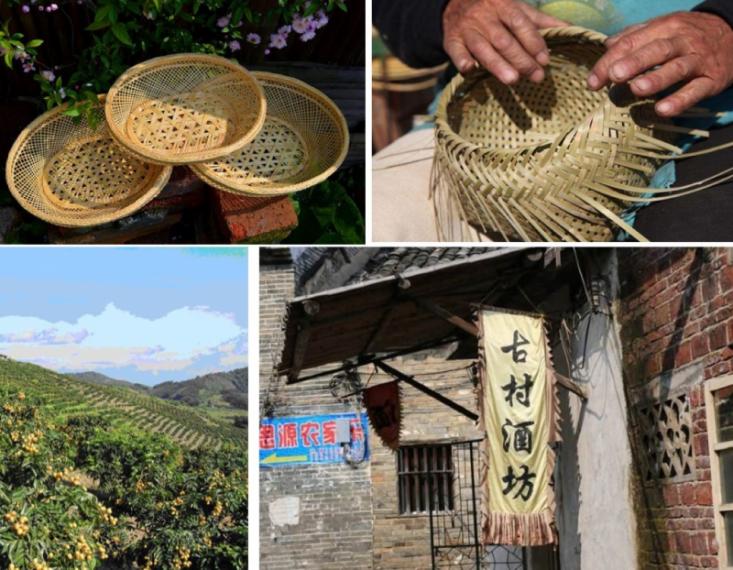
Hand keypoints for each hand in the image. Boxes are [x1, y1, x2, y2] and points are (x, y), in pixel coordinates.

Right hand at [443, 0, 566, 83]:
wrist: (455, 2)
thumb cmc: (493, 9)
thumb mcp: (516, 9)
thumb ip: (540, 22)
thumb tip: (570, 29)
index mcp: (503, 5)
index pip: (521, 24)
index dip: (533, 42)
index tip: (545, 60)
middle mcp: (484, 17)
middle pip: (504, 40)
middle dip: (521, 59)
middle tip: (536, 77)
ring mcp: (467, 29)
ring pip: (482, 48)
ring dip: (497, 65)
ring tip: (512, 80)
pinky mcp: (451, 40)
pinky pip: (455, 51)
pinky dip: (462, 60)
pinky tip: (470, 70)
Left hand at [587, 11, 732, 116]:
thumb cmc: (689, 35)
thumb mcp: (665, 27)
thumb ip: (635, 36)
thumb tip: (608, 45)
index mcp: (665, 27)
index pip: (633, 42)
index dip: (611, 61)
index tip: (592, 82)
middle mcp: (682, 42)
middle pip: (656, 50)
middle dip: (633, 63)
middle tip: (614, 76)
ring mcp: (698, 61)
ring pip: (677, 68)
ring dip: (657, 79)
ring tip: (636, 89)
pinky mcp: (712, 80)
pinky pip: (696, 90)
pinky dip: (680, 100)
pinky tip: (663, 110)